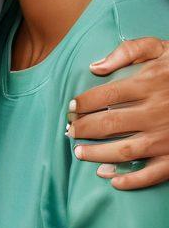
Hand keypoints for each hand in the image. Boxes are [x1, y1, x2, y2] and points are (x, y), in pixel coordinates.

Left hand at [67, 38, 168, 188]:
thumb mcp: (159, 48)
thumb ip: (127, 52)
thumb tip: (95, 67)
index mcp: (148, 83)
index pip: (105, 95)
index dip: (84, 102)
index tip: (71, 107)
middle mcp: (155, 112)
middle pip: (109, 123)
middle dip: (84, 128)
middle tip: (69, 131)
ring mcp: (166, 137)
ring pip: (124, 150)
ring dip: (98, 154)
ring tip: (79, 153)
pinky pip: (152, 174)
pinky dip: (131, 179)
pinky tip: (112, 179)